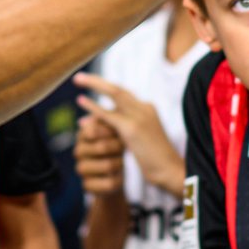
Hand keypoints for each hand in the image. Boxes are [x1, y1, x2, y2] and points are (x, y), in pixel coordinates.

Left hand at [74, 72, 183, 197]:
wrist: (170, 171)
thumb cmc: (154, 160)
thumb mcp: (136, 140)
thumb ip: (117, 129)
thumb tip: (89, 122)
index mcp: (148, 109)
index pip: (124, 94)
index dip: (107, 89)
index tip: (92, 85)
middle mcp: (145, 108)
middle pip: (118, 88)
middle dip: (98, 81)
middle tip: (79, 77)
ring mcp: (139, 116)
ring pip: (114, 94)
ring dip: (95, 84)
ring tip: (77, 79)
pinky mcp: (132, 128)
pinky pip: (109, 114)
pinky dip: (93, 106)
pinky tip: (80, 101)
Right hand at [74, 112, 124, 196]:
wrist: (112, 176)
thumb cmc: (114, 149)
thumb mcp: (113, 133)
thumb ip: (109, 121)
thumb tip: (104, 111)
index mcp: (82, 136)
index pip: (92, 130)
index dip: (109, 131)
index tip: (119, 132)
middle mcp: (78, 152)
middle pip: (102, 147)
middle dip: (118, 146)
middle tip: (124, 147)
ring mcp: (82, 170)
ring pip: (107, 165)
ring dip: (120, 163)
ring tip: (122, 161)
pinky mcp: (87, 186)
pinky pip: (109, 183)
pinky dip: (118, 179)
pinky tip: (118, 176)